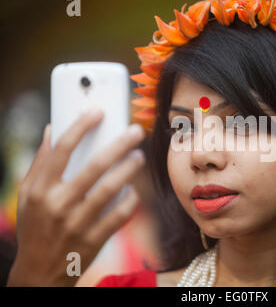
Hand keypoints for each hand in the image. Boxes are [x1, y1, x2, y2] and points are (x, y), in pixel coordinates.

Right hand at [7, 108, 146, 285]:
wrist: (38, 273)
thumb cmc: (35, 227)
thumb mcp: (27, 196)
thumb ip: (40, 162)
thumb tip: (52, 128)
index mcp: (40, 190)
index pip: (62, 149)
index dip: (81, 126)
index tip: (99, 111)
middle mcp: (58, 205)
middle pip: (94, 166)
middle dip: (119, 144)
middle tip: (137, 131)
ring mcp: (76, 224)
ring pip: (110, 190)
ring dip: (129, 170)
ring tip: (140, 156)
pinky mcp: (93, 240)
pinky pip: (118, 216)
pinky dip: (129, 202)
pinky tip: (134, 191)